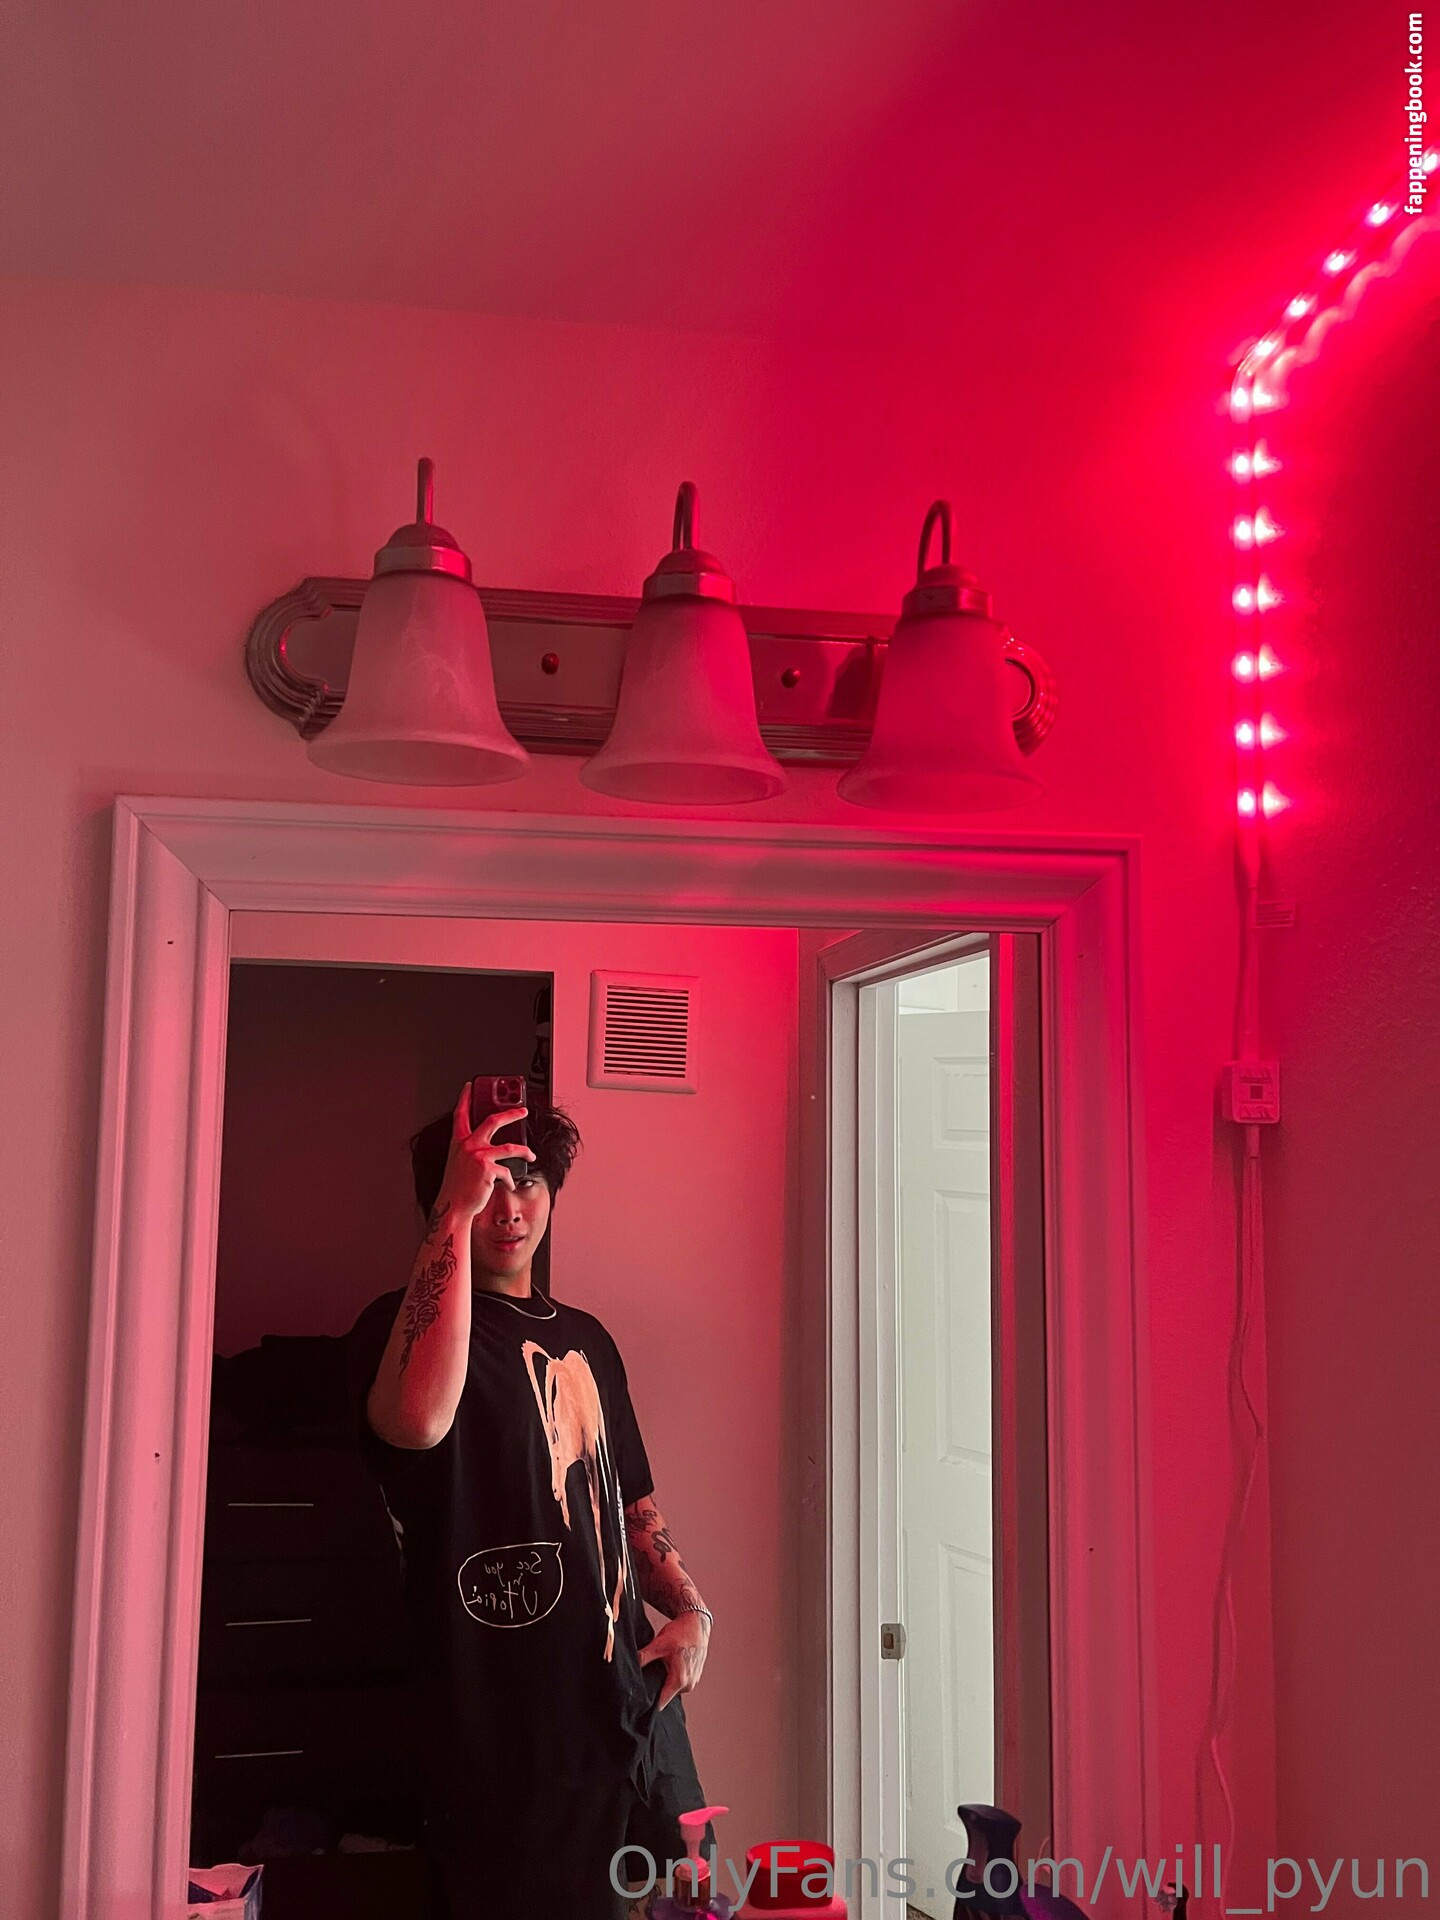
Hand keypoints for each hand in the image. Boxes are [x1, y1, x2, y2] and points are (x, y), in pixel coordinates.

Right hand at [433, 1081, 536, 1222]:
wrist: (453, 1207)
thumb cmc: (458, 1187)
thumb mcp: (459, 1162)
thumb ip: (470, 1148)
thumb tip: (492, 1142)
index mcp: (458, 1142)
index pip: (460, 1114)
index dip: (464, 1098)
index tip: (470, 1085)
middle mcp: (468, 1145)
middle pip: (493, 1120)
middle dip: (512, 1113)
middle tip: (524, 1110)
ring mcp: (478, 1156)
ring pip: (510, 1147)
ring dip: (525, 1152)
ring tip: (531, 1155)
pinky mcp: (488, 1170)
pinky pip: (507, 1172)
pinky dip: (510, 1180)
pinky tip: (508, 1185)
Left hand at [637, 1610, 709, 1710]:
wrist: (697, 1623)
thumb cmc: (679, 1633)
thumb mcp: (658, 1644)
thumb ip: (644, 1657)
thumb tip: (629, 1667)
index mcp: (679, 1680)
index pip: (661, 1702)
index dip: (648, 1703)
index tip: (638, 1700)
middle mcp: (688, 1685)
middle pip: (666, 1696)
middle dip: (655, 1689)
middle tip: (646, 1679)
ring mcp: (693, 1682)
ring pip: (673, 1689)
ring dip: (665, 1682)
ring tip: (658, 1669)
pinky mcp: (695, 1677)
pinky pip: (679, 1683)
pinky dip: (672, 1677)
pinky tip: (667, 1665)